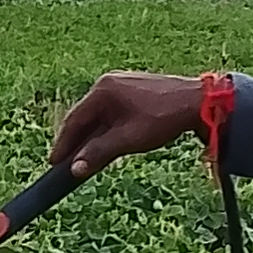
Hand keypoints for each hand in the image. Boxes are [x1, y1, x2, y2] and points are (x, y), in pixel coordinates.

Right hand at [50, 71, 208, 176]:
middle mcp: (108, 83)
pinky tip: (106, 146)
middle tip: (66, 165)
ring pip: (98, 117)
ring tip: (86, 160)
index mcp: (103, 90)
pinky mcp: (132, 91)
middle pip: (84, 118)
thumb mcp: (128, 140)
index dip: (63, 144)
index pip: (74, 121)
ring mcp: (121, 85)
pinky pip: (111, 113)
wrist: (197, 102)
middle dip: (76, 143)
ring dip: (92, 139)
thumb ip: (98, 153)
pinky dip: (106, 130)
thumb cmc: (164, 118)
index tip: (54, 163)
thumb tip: (75, 169)